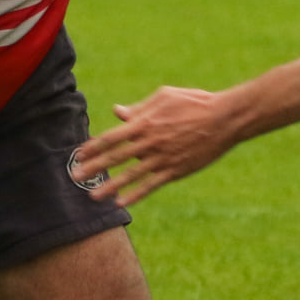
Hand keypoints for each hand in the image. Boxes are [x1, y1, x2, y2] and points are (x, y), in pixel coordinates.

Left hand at [74, 86, 239, 206]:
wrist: (224, 118)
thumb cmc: (194, 103)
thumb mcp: (164, 97)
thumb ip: (139, 108)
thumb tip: (118, 112)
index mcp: (144, 123)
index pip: (111, 137)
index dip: (93, 147)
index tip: (78, 154)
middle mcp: (149, 142)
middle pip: (115, 158)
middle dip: (92, 168)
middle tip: (74, 177)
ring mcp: (162, 158)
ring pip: (130, 176)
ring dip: (109, 187)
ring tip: (93, 197)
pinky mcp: (175, 171)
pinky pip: (151, 186)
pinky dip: (135, 195)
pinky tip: (122, 202)